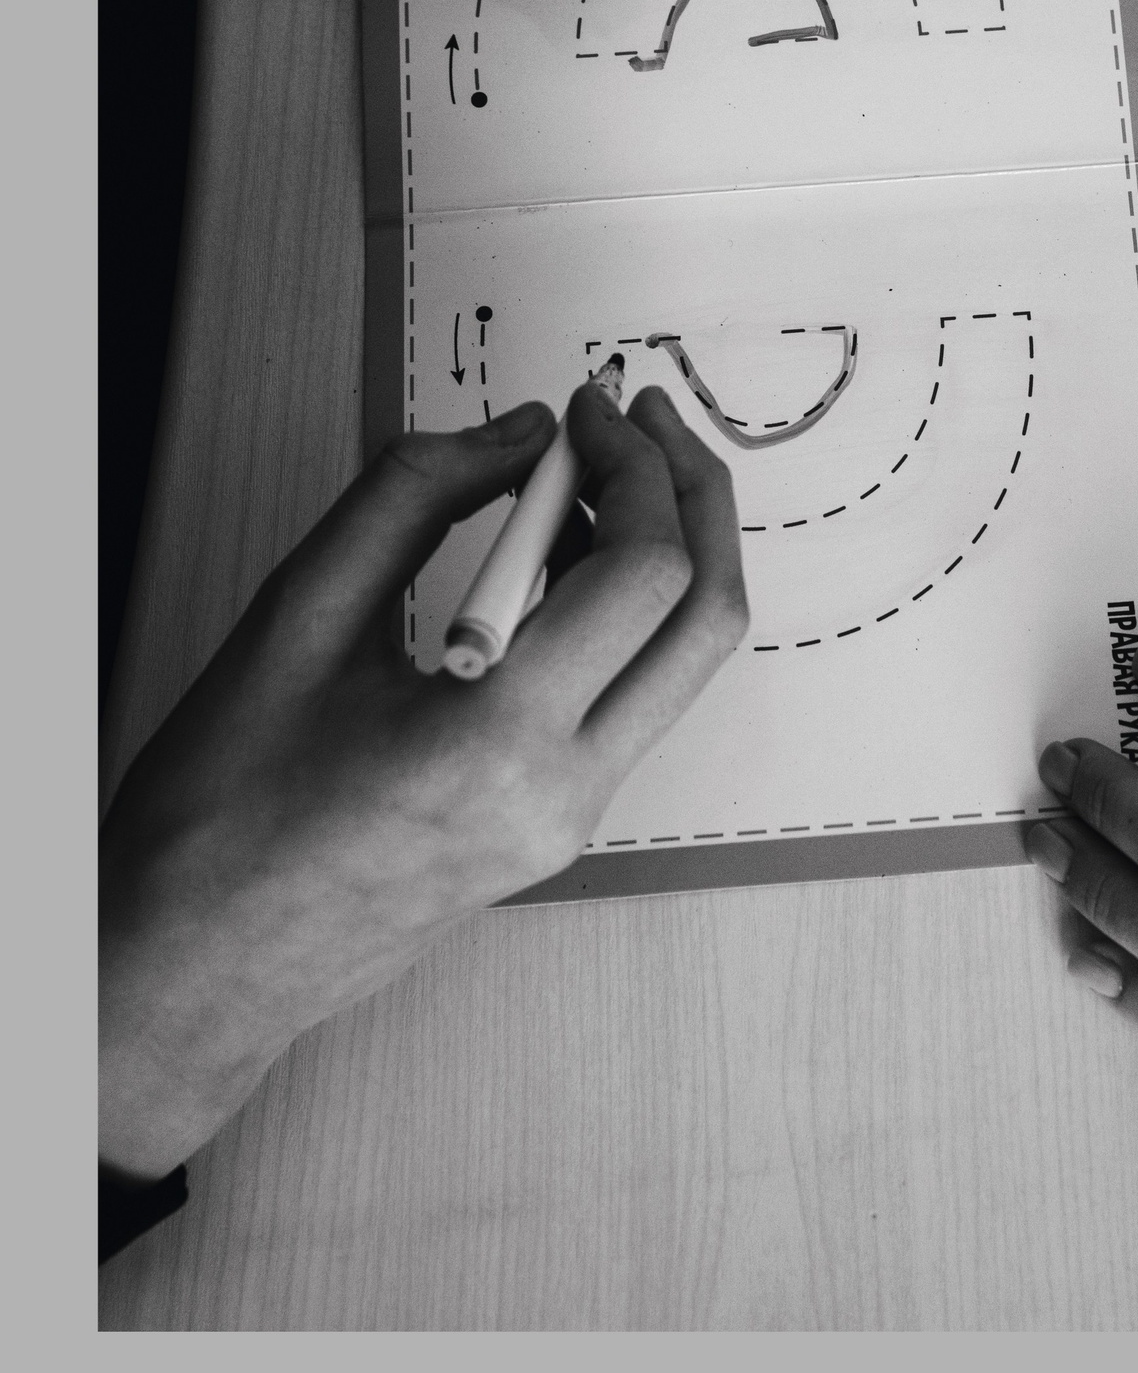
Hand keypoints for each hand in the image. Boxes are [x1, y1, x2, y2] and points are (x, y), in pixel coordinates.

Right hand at [98, 385, 747, 1180]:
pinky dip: (618, 615)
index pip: (645, 576)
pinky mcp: (558, 831)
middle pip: (707, 622)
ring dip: (662, 555)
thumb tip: (518, 433)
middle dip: (690, 498)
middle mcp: (561, 795)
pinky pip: (628, 703)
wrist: (195, 965)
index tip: (587, 408)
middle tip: (642, 421)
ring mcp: (570, 823)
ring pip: (681, 666)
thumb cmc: (221, 816)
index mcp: (499, 745)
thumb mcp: (298, 614)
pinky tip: (555, 563)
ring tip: (590, 479)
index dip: (634, 465)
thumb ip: (413, 496)